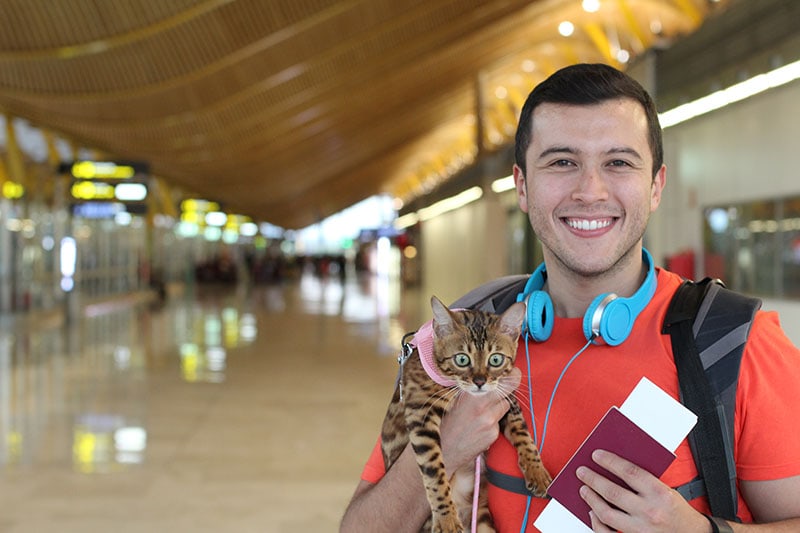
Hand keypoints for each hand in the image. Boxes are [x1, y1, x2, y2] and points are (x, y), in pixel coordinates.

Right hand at [439, 368, 521, 472]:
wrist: (443, 450)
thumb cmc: (444, 423)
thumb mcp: (452, 400)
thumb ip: (470, 389)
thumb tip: (484, 378)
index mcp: (471, 396)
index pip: (501, 382)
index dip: (510, 375)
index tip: (513, 371)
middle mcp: (483, 408)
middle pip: (508, 391)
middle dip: (510, 384)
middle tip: (512, 377)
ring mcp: (490, 423)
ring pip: (504, 406)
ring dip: (498, 404)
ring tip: (482, 409)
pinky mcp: (493, 435)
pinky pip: (498, 422)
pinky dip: (492, 422)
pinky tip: (479, 426)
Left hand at [577, 449, 710, 531]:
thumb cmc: (677, 510)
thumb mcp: (666, 489)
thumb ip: (643, 480)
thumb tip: (614, 467)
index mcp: (660, 493)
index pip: (629, 472)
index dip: (610, 462)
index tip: (596, 456)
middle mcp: (650, 512)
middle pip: (613, 492)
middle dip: (593, 479)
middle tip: (582, 472)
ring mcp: (642, 529)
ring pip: (607, 513)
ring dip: (591, 499)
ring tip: (584, 489)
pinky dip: (597, 523)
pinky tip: (592, 512)